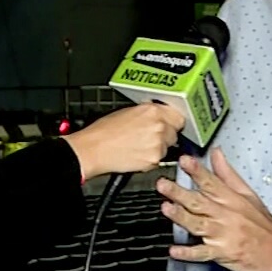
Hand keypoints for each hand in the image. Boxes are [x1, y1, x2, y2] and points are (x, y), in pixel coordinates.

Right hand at [63, 102, 186, 179]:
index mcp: (152, 110)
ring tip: (139, 146)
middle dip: (166, 135)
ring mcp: (158, 144)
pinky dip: (151, 159)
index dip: (172, 121)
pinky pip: (159, 159)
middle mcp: (159, 126)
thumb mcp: (127, 111)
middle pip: (175, 132)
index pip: (178, 115)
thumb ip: (148, 112)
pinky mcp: (154, 160)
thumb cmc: (103, 132)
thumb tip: (157, 114)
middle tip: (148, 137)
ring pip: (168, 147)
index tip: (169, 123)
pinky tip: (137, 154)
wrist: (93, 150)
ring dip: (158, 147)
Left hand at [158, 148, 271, 270]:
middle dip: (180, 192)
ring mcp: (224, 235)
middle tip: (163, 184)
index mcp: (232, 200)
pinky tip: (174, 250)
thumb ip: (228, 175)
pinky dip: (188, 253)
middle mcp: (227, 216)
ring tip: (166, 209)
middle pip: (200, 201)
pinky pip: (203, 254)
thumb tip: (216, 154)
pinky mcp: (224, 254)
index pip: (212, 182)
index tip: (184, 161)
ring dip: (181, 216)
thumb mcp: (249, 196)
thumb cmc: (266, 227)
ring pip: (199, 224)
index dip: (197, 171)